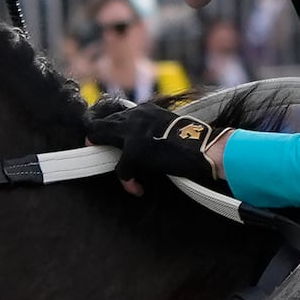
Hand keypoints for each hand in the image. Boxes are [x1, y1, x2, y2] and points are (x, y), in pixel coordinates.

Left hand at [85, 100, 231, 190]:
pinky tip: (137, 189)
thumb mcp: (168, 126)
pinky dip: (128, 182)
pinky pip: (121, 169)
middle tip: (96, 154)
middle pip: (100, 124)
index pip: (115, 115)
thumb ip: (152, 128)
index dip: (107, 128)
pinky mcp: (134, 150)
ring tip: (113, 169)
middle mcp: (135, 116)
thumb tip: (142, 142)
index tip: (105, 141)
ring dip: (102, 156)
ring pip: (99, 137)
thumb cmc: (194, 141)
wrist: (205, 148)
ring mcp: (133, 132)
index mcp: (145, 110)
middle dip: (94, 138)